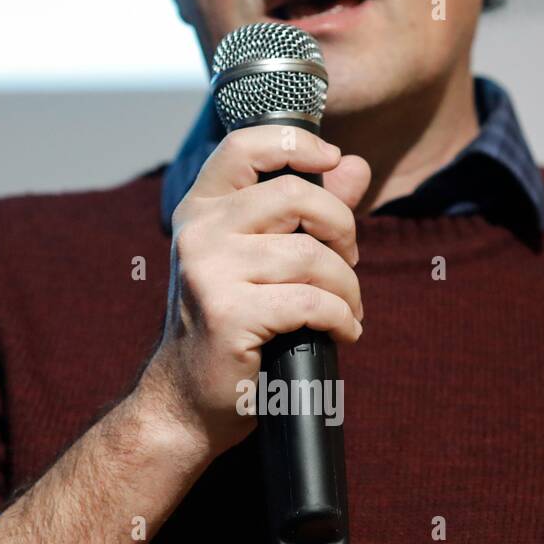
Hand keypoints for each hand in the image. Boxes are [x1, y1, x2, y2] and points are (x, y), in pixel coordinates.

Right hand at [139, 125, 371, 459]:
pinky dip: (342, 319)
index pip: (245, 145)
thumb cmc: (231, 326)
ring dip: (347, 287)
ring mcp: (209, 273)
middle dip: (341, 228)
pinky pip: (312, 303)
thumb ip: (308, 211)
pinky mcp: (229, 315)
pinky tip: (344, 332)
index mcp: (201, 210)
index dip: (296, 143)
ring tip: (348, 310)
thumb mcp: (263, 260)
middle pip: (295, 195)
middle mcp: (198, 233)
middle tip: (348, 262)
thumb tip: (354, 165)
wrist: (189, 400)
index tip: (332, 160)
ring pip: (310, 256)